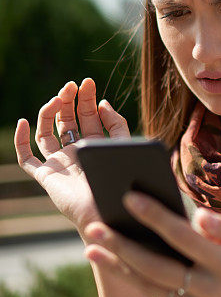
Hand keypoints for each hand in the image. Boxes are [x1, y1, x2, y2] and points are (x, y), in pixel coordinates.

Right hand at [14, 77, 130, 239]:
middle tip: (72, 85)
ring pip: (46, 132)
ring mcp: (59, 163)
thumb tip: (102, 103)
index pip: (88, 116)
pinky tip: (23, 122)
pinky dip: (20, 140)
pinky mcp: (46, 176)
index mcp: (95, 146)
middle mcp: (74, 152)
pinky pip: (26, 158)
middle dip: (69, 100)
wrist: (109, 214)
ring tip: (57, 98)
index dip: (87, 98)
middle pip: (67, 120)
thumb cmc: (121, 185)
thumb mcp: (124, 148)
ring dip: (48, 113)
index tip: (88, 82)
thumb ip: (117, 126)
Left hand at [83, 191, 220, 296]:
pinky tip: (118, 266)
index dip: (156, 217)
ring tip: (91, 249)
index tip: (130, 197)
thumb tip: (195, 216)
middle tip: (95, 227)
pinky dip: (137, 283)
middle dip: (122, 246)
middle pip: (157, 266)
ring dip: (118, 268)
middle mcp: (211, 289)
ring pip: (151, 287)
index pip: (183, 237)